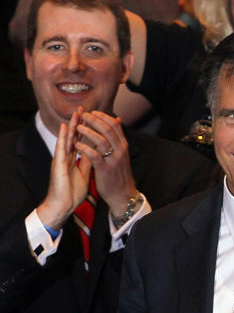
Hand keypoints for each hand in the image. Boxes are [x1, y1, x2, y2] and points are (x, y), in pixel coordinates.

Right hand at [37, 108, 90, 228]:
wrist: (63, 205)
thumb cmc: (72, 191)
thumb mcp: (85, 173)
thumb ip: (89, 161)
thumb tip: (96, 151)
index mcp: (74, 158)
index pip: (81, 140)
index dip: (87, 128)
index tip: (94, 117)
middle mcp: (67, 156)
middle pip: (74, 136)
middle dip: (79, 122)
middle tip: (83, 107)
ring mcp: (61, 159)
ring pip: (67, 138)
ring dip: (71, 125)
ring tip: (75, 111)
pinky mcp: (58, 164)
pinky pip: (61, 148)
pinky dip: (63, 137)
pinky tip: (64, 127)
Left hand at [74, 110, 136, 216]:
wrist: (122, 193)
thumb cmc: (118, 172)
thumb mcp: (121, 152)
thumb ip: (117, 137)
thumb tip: (117, 120)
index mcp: (123, 144)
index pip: (114, 124)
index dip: (102, 116)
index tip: (91, 112)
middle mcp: (120, 150)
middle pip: (108, 129)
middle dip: (94, 120)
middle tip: (82, 115)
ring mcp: (113, 159)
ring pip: (101, 140)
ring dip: (88, 131)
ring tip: (78, 127)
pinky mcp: (105, 169)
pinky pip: (94, 155)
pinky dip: (85, 148)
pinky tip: (76, 145)